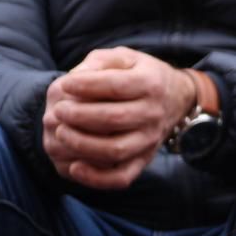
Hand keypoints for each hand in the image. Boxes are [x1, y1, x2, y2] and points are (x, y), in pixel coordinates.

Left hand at [42, 47, 194, 189]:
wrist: (176, 98)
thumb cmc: (140, 74)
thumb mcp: (124, 58)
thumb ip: (98, 63)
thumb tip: (73, 80)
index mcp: (150, 83)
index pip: (116, 86)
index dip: (86, 86)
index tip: (65, 84)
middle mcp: (154, 113)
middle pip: (114, 119)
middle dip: (79, 115)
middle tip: (59, 109)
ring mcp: (150, 140)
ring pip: (115, 150)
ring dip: (82, 143)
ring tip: (61, 132)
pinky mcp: (144, 159)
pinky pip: (122, 177)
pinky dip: (97, 178)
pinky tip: (75, 167)